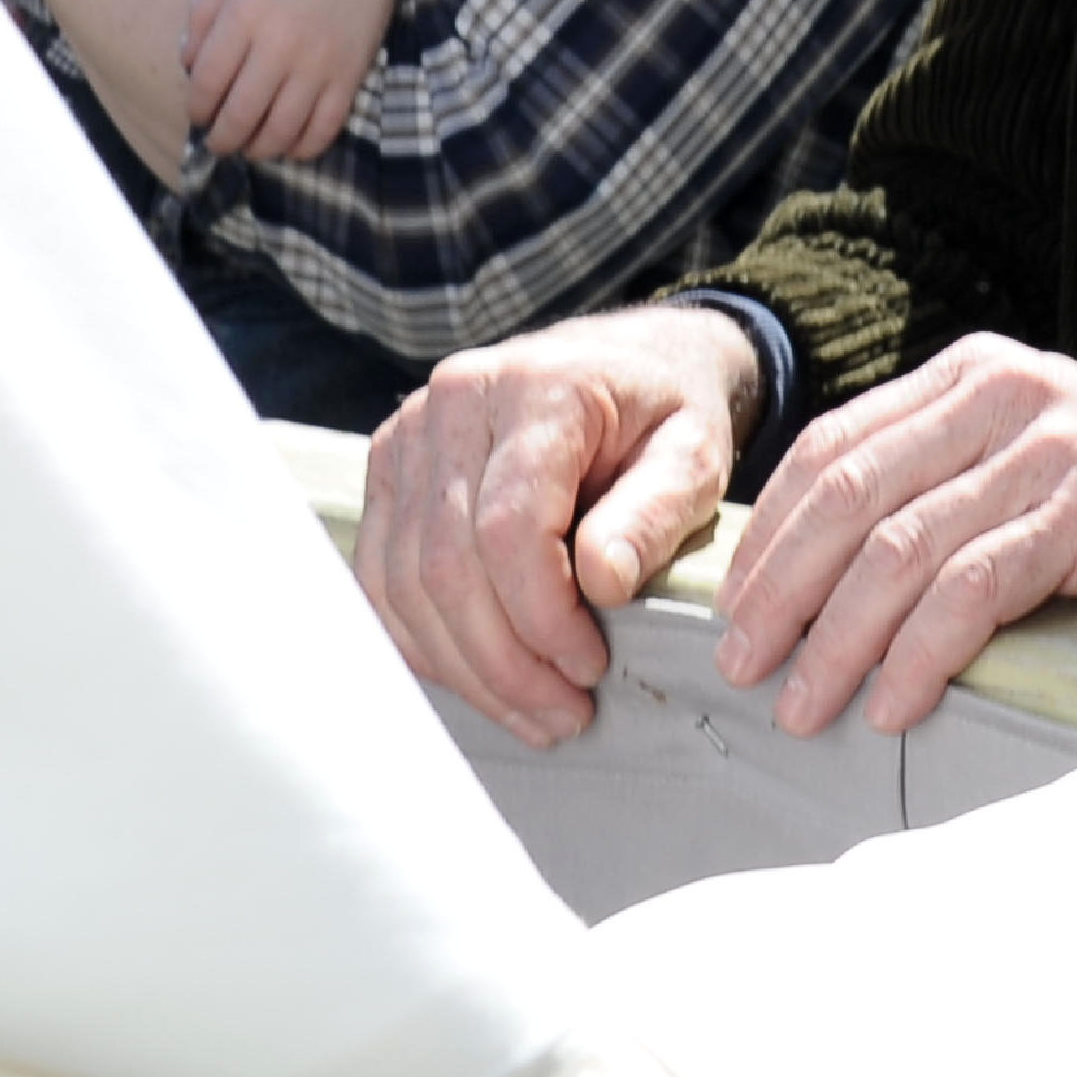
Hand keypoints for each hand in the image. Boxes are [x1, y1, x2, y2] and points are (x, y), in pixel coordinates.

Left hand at [180, 0, 390, 165]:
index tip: (198, 115)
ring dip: (258, 149)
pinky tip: (291, 146)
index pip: (207, 81)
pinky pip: (324, 128)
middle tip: (218, 143)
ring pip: (281, 130)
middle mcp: (278, 47)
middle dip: (222, 140)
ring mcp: (317, 66)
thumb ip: (204, 14)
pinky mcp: (349, 78)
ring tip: (251, 148)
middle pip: (240, 114)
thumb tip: (188, 63)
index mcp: (245, 17)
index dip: (197, 108)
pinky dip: (303, 147)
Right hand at [357, 301, 763, 743]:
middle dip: (504, 663)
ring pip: (405, 582)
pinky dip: (425, 643)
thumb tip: (602, 583)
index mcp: (535, 389)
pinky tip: (480, 679)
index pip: (508, 527)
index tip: (591, 669)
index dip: (542, 617)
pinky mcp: (389, 472)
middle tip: (564, 714)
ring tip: (533, 712)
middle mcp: (454, 402)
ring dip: (465, 668)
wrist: (627, 362)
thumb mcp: (695, 453)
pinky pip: (381, 579)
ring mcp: (408, 435)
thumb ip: (654, 513)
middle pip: (448, 564)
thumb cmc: (665, 412)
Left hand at [716, 334, 1076, 738]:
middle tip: (741, 666)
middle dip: (783, 590)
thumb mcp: (1032, 456)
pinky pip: (978, 587)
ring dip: (840, 638)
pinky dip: (922, 652)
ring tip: (805, 706)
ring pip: (903, 547)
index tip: (727, 610)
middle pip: (851, 495)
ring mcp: (1050, 447)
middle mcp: (1002, 394)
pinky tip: (897, 702)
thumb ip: (945, 482)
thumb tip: (822, 573)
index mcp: (972, 377)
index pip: (833, 448)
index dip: (769, 533)